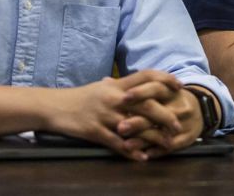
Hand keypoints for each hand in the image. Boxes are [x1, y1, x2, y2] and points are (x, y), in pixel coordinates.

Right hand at [44, 70, 181, 160]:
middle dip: (166, 116)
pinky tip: (143, 158)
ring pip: (136, 127)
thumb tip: (136, 82)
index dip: (165, 79)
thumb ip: (120, 86)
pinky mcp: (95, 132)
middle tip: (177, 125)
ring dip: (154, 137)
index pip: (146, 76)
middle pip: (147, 104)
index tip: (179, 86)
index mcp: (117, 85)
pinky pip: (117, 144)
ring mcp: (105, 116)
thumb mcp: (102, 87)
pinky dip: (132, 152)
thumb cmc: (81, 97)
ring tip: (167, 144)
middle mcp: (114, 98)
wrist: (54, 107)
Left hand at [116, 86, 208, 158]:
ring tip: (126, 146)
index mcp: (170, 91)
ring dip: (144, 140)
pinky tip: (142, 156)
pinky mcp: (188, 137)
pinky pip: (172, 146)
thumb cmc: (170, 99)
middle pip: (158, 112)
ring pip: (163, 132)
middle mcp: (179, 105)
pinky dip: (156, 151)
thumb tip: (105, 81)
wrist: (201, 109)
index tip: (124, 98)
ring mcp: (185, 122)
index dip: (140, 92)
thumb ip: (132, 86)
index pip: (156, 87)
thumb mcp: (158, 89)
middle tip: (119, 127)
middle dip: (138, 121)